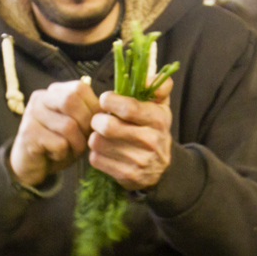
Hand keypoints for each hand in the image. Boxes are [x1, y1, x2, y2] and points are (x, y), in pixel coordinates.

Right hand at [10, 79, 98, 187]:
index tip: (93, 125)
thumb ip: (89, 113)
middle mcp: (40, 98)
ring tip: (70, 149)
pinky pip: (59, 144)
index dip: (93, 108)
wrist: (31, 164)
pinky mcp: (27, 134)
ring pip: (68, 126)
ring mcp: (31, 114)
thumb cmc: (58, 143)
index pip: (80, 88)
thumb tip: (106, 110)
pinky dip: (63, 154)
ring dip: (76, 144)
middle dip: (86, 124)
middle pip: (72, 101)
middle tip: (85, 139)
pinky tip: (55, 155)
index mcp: (54, 91)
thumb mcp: (77, 125)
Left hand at [89, 77, 172, 191]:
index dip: (109, 101)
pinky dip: (96, 153)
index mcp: (158, 119)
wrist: (161, 168)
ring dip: (95, 136)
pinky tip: (105, 150)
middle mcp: (150, 141)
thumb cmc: (154, 129)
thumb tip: (147, 79)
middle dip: (97, 119)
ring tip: (103, 135)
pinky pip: (95, 159)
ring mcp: (138, 160)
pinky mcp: (125, 175)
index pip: (128, 107)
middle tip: (100, 119)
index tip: (105, 100)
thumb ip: (158, 86)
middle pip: (106, 126)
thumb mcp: (161, 106)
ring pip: (97, 142)